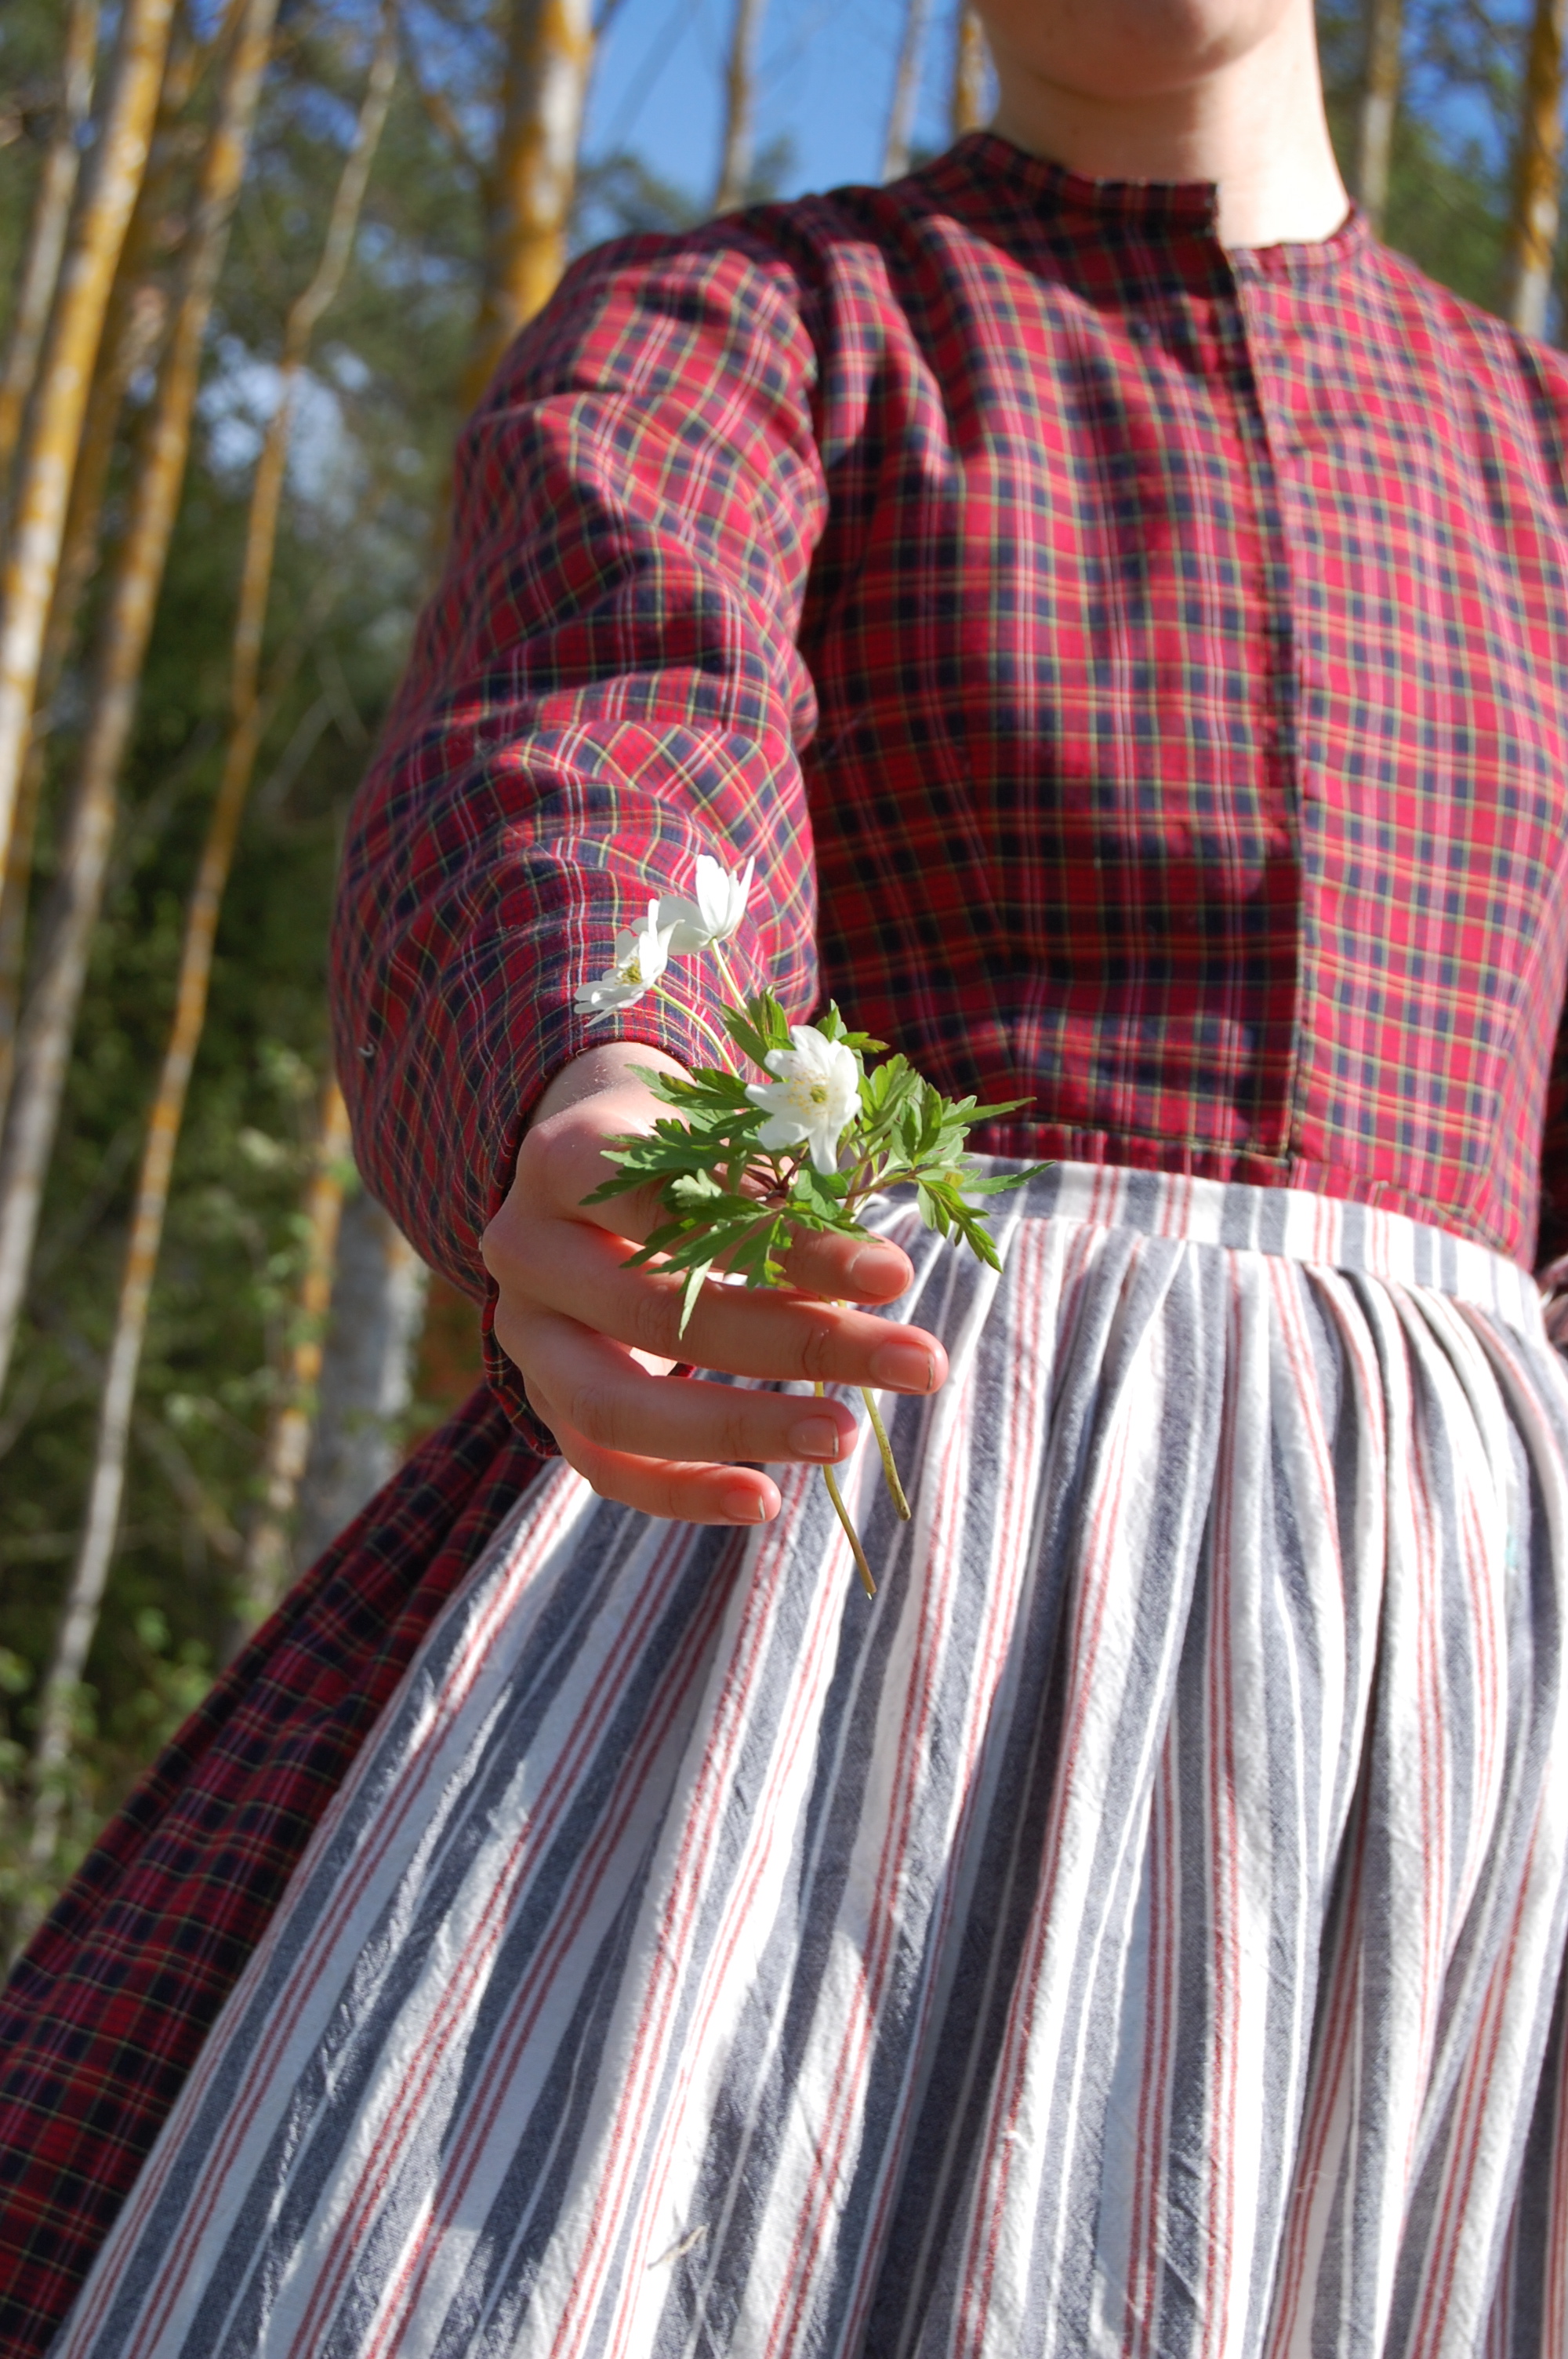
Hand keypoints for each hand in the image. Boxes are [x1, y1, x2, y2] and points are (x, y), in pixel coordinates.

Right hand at [481, 1041, 947, 1523]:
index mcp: (567, 1157)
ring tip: (844, 1437)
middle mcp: (526, 1248)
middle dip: (798, 1342)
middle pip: (657, 1309)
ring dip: (744, 1426)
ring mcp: (525, 1335)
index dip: (791, 1243)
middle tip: (917, 1364)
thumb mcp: (720, 1131)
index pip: (681, 1205)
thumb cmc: (678, 1144)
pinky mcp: (542, 1400)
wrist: (582, 1167)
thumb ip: (779, 1184)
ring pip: (617, 1406)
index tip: (893, 1275)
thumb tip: (879, 1274)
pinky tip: (767, 1500)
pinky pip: (603, 1466)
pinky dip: (683, 1493)